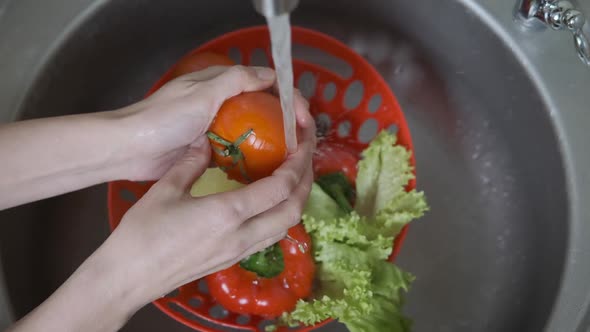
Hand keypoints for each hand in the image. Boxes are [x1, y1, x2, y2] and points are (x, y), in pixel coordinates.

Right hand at [103, 92, 314, 310]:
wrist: (129, 278)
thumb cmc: (142, 234)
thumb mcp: (165, 189)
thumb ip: (191, 162)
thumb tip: (206, 140)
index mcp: (228, 213)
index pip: (280, 187)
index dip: (298, 163)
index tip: (303, 142)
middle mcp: (243, 235)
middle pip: (293, 209)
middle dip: (306, 181)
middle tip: (304, 156)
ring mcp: (240, 251)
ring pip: (285, 226)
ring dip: (296, 200)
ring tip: (293, 176)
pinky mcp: (232, 259)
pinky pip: (270, 236)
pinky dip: (280, 215)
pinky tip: (268, 201)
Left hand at [115, 65, 311, 180]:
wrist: (130, 149)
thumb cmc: (163, 119)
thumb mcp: (201, 94)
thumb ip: (235, 81)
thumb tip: (271, 75)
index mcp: (220, 85)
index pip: (265, 83)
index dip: (289, 98)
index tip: (303, 118)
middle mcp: (221, 103)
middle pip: (264, 107)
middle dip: (287, 120)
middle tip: (303, 141)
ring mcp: (216, 127)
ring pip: (255, 130)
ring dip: (274, 139)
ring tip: (292, 157)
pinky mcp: (210, 149)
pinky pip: (240, 150)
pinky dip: (256, 156)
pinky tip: (267, 169)